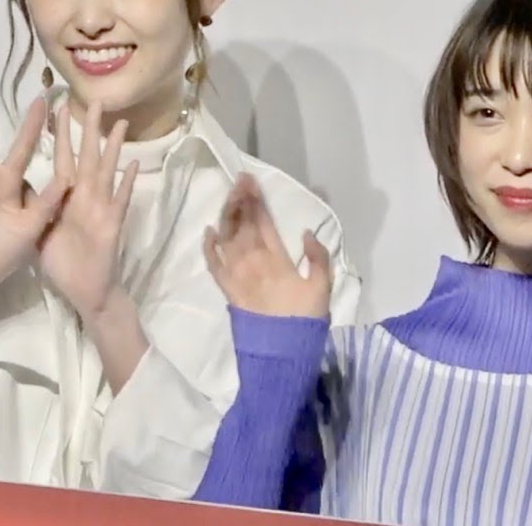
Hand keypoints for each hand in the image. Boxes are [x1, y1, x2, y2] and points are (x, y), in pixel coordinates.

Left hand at [37, 102, 138, 317]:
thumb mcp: (40, 231)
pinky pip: (119, 202)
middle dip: (90, 131)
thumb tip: (19, 179)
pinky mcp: (111, 226)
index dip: (61, 135)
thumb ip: (36, 205)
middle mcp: (86, 198)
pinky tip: (133, 166)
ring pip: (106, 173)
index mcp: (66, 198)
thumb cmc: (64, 264)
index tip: (59, 108)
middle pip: (87, 157)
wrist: (85, 292)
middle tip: (94, 102)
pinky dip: (126, 184)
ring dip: (112, 149)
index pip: (63, 159)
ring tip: (119, 124)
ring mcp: (101, 210)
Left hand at [203, 173, 331, 318]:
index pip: (264, 221)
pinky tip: (208, 230)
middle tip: (239, 180)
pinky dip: (209, 246)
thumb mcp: (323, 287)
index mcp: (277, 258)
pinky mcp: (227, 289)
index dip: (257, 200)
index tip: (252, 181)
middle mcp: (253, 261)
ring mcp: (237, 274)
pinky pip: (213, 263)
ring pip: (227, 237)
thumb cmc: (305, 318)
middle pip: (244, 224)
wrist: (281, 351)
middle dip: (241, 199)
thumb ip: (318, 258)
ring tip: (229, 197)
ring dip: (227, 215)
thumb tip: (306, 233)